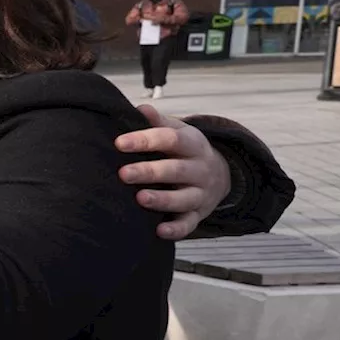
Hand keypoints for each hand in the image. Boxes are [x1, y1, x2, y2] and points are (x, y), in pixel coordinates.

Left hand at [116, 105, 231, 239]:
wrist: (220, 173)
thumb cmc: (186, 150)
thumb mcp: (177, 130)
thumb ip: (158, 121)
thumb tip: (140, 108)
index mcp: (193, 145)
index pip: (170, 139)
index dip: (145, 140)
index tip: (119, 143)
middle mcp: (200, 169)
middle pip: (176, 170)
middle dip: (149, 172)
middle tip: (123, 173)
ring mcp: (201, 193)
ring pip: (184, 199)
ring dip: (162, 200)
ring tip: (140, 198)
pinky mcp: (199, 214)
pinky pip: (189, 224)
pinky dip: (176, 230)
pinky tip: (159, 231)